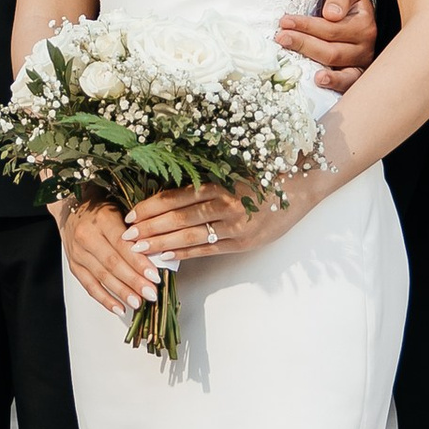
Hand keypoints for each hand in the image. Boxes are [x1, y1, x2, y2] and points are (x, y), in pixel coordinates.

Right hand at [52, 195, 155, 319]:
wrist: (70, 207)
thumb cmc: (100, 207)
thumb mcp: (121, 208)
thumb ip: (136, 230)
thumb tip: (157, 255)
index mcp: (102, 219)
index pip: (122, 245)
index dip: (139, 262)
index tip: (154, 276)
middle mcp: (87, 236)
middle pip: (113, 263)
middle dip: (134, 281)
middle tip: (151, 293)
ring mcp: (78, 252)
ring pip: (102, 276)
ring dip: (121, 292)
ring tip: (138, 303)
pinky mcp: (74, 265)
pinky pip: (89, 285)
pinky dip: (105, 299)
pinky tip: (119, 308)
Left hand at [121, 178, 290, 270]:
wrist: (302, 185)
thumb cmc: (265, 173)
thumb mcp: (234, 170)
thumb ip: (206, 181)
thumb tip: (168, 193)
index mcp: (221, 183)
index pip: (177, 197)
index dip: (151, 207)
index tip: (130, 214)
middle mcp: (226, 204)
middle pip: (179, 218)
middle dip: (150, 228)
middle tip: (125, 236)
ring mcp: (236, 226)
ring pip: (191, 236)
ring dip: (162, 243)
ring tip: (140, 250)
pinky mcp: (244, 243)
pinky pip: (208, 250)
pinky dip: (186, 254)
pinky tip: (168, 257)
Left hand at [277, 0, 377, 94]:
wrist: (358, 16)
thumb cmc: (347, 4)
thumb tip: (332, 14)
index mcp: (363, 25)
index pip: (331, 28)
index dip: (307, 26)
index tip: (285, 22)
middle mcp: (365, 47)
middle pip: (331, 50)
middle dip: (303, 44)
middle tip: (282, 38)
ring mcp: (361, 64)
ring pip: (336, 67)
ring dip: (313, 64)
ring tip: (295, 64)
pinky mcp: (355, 76)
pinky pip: (347, 84)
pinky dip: (334, 84)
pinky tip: (319, 81)